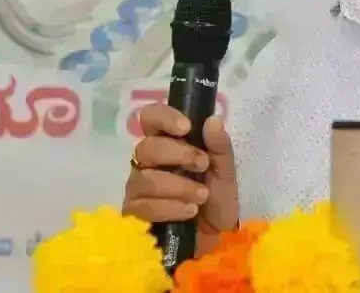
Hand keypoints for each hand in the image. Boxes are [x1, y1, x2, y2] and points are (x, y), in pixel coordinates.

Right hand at [122, 105, 238, 255]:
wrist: (214, 242)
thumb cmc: (216, 203)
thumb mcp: (225, 173)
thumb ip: (220, 147)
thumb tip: (212, 119)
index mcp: (168, 145)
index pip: (151, 119)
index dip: (164, 117)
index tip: (186, 128)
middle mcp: (147, 163)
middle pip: (147, 147)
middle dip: (178, 154)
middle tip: (202, 166)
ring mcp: (137, 188)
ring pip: (146, 178)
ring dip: (179, 186)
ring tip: (200, 197)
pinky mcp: (133, 214)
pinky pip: (144, 205)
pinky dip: (171, 207)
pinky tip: (189, 212)